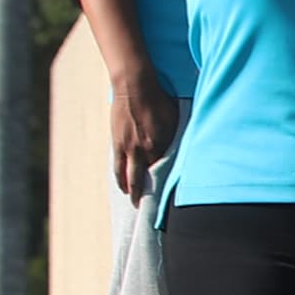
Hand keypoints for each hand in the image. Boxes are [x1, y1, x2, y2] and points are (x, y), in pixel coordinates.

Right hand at [105, 67, 181, 201]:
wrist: (134, 86)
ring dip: (129, 188)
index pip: (162, 171)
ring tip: (132, 198)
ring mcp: (127, 147)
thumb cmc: (159, 99)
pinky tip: (121, 184)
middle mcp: (142, 149)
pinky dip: (119, 177)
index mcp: (159, 144)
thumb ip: (174, 137)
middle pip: (142, 178)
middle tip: (144, 208)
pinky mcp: (116, 142)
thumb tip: (178, 150)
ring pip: (126, 175)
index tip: (167, 196)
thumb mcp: (174, 119)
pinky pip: (117, 165)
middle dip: (143, 195)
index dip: (163, 184)